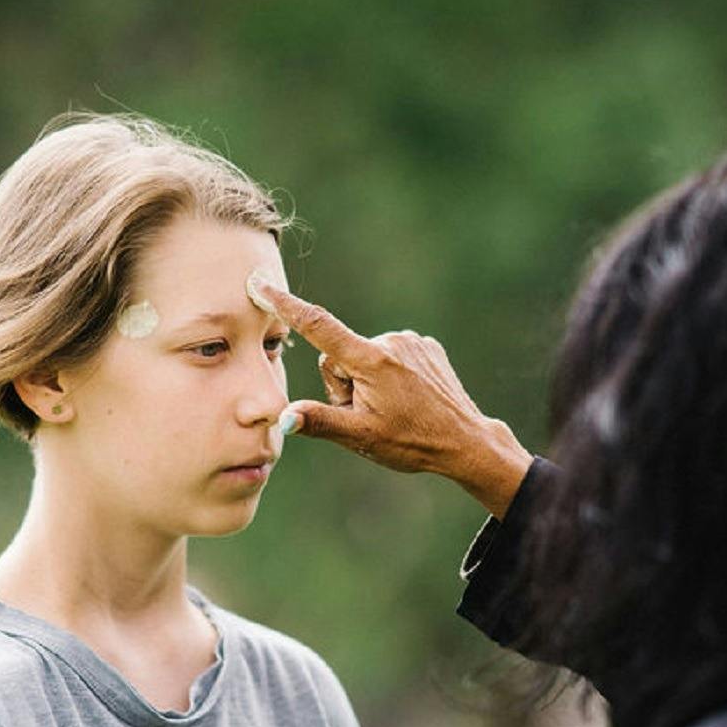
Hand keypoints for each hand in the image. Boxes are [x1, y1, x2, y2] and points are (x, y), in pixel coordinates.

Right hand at [256, 281, 532, 517]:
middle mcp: (390, 341)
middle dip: (343, 385)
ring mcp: (411, 341)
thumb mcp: (361, 438)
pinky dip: (389, 375)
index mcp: (370, 361)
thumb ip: (320, 422)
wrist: (465, 441)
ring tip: (393, 408)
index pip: (318, 326)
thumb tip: (284, 418)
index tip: (261, 284)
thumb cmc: (412, 443)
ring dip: (367, 381)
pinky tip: (408, 397)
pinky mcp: (425, 346)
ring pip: (364, 357)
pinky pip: (389, 355)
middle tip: (368, 414)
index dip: (286, 305)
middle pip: (339, 356)